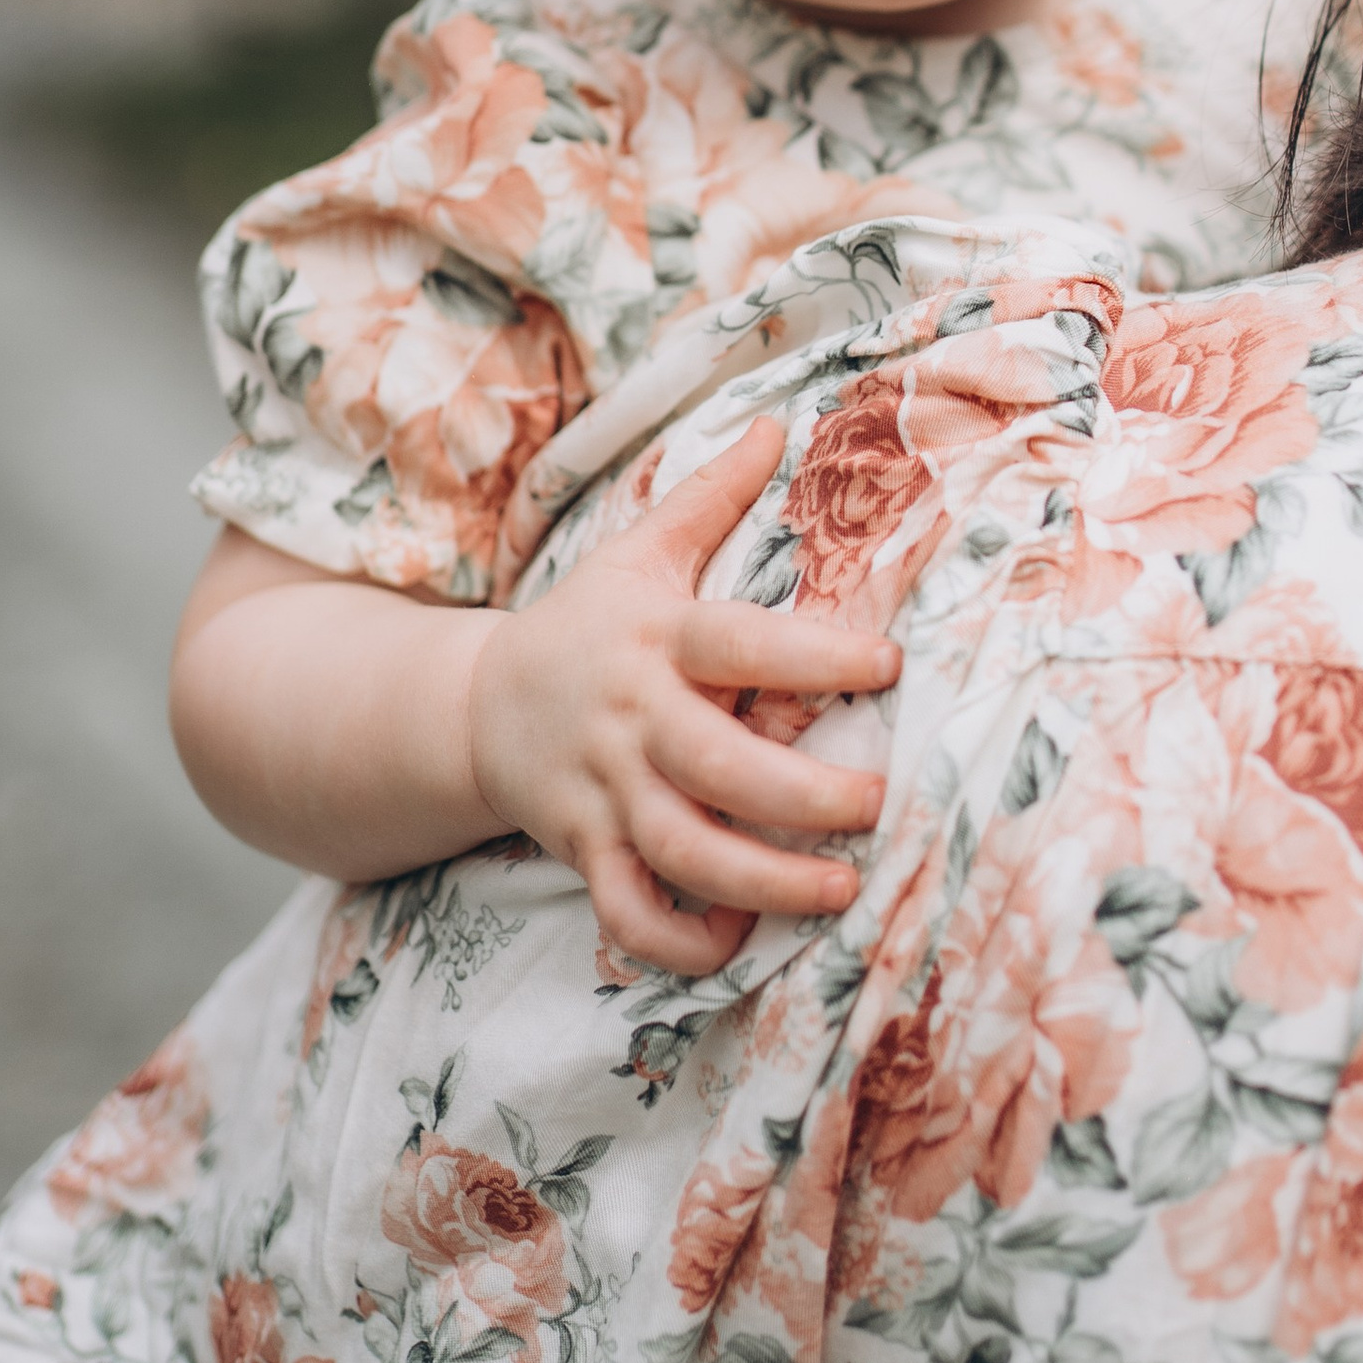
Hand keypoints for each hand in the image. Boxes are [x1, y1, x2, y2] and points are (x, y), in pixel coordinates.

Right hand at [463, 415, 896, 970]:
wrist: (473, 705)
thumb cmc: (587, 622)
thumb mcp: (639, 550)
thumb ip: (711, 493)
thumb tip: (778, 419)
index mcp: (658, 636)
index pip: (739, 643)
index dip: (813, 655)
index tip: (889, 665)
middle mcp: (631, 718)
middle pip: (716, 767)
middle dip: (801, 796)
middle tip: (875, 806)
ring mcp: (602, 790)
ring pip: (678, 851)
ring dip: (759, 882)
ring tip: (836, 892)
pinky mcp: (582, 848)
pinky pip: (625, 911)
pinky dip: (675, 940)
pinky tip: (735, 943)